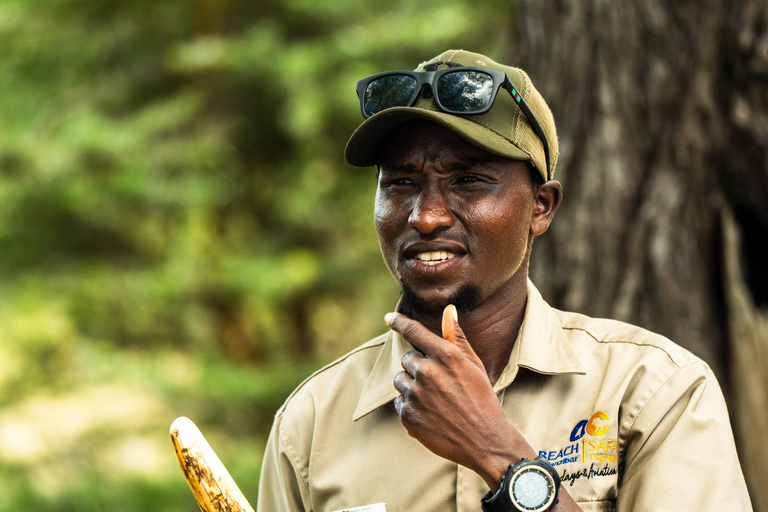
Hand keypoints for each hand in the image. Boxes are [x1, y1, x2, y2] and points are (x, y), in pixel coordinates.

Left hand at [387, 306, 526, 483]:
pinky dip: (411, 407)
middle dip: (418, 367)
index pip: (414, 331)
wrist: (485, 440)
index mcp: (445, 355)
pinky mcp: (408, 415)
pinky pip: (399, 403)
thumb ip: (456, 337)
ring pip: (400, 380)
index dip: (399, 322)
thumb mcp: (474, 365)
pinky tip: (430, 414)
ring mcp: (416, 394)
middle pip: (407, 359)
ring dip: (411, 386)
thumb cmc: (481, 399)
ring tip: (434, 399)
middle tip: (438, 382)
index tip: (388, 317)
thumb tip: (448, 309)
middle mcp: (428, 372)